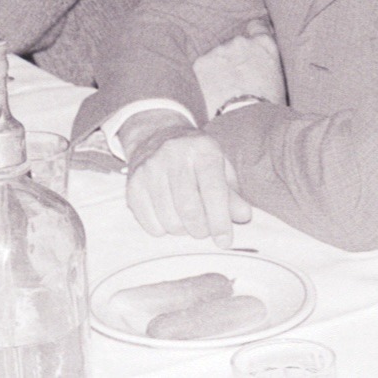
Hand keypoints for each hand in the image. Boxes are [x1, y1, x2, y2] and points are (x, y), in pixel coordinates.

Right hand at [120, 110, 251, 245]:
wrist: (156, 136)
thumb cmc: (196, 158)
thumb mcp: (220, 168)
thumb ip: (232, 194)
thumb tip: (244, 217)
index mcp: (202, 148)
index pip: (213, 191)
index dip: (220, 221)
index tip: (224, 241)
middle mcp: (174, 153)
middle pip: (189, 208)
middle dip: (201, 230)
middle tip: (204, 232)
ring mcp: (150, 167)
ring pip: (169, 218)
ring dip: (182, 230)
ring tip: (187, 222)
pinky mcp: (133, 183)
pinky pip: (149, 222)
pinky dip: (162, 229)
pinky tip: (168, 217)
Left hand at [192, 29, 284, 116]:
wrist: (244, 120)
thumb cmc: (268, 108)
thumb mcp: (278, 82)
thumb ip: (268, 65)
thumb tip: (262, 68)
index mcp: (264, 45)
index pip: (257, 26)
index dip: (253, 35)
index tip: (249, 47)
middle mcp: (241, 41)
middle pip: (235, 44)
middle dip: (235, 58)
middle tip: (237, 79)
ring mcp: (220, 50)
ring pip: (217, 56)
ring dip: (219, 68)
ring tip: (224, 91)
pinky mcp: (201, 63)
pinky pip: (203, 68)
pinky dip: (205, 78)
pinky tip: (212, 94)